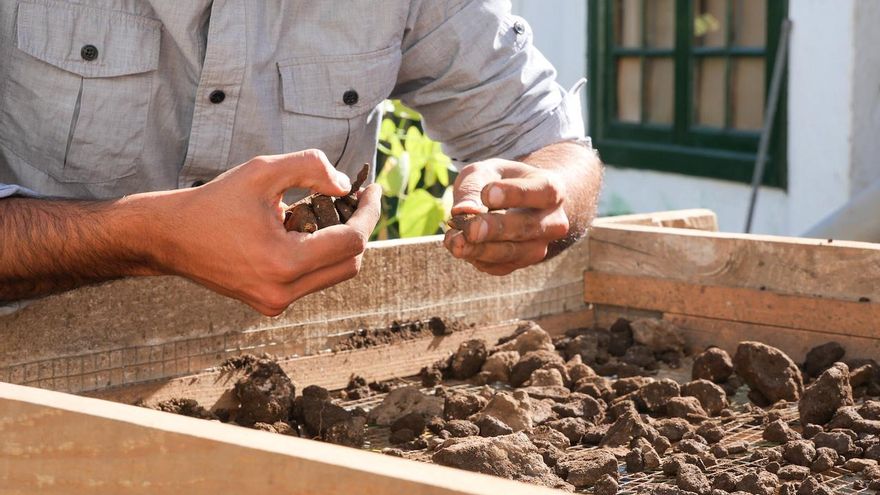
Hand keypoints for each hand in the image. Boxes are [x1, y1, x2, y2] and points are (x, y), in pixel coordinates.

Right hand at [149, 150, 380, 314]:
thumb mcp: (263, 171)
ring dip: (338, 243)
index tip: (372, 191)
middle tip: (354, 199)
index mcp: (284, 263)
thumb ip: (311, 168)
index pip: (352, 242)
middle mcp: (283, 292)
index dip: (369, 213)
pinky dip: (317, 255)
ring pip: (334, 274)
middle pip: (350, 264)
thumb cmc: (214, 202)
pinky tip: (302, 229)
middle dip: (358, 228)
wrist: (169, 238)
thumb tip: (346, 186)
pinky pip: (311, 280)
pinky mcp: (269, 305)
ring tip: (323, 211)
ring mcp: (276, 303)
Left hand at [444, 158, 568, 274]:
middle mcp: (553, 222)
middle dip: (496, 229)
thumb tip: (462, 211)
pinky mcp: (520, 263)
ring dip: (481, 249)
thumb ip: (473, 187)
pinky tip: (457, 245)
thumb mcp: (484, 172)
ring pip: (513, 252)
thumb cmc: (498, 181)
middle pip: (527, 227)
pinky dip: (476, 257)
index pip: (542, 192)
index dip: (515, 194)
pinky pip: (499, 266)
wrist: (514, 204)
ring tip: (455, 241)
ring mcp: (539, 246)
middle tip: (471, 228)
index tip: (488, 193)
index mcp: (550, 188)